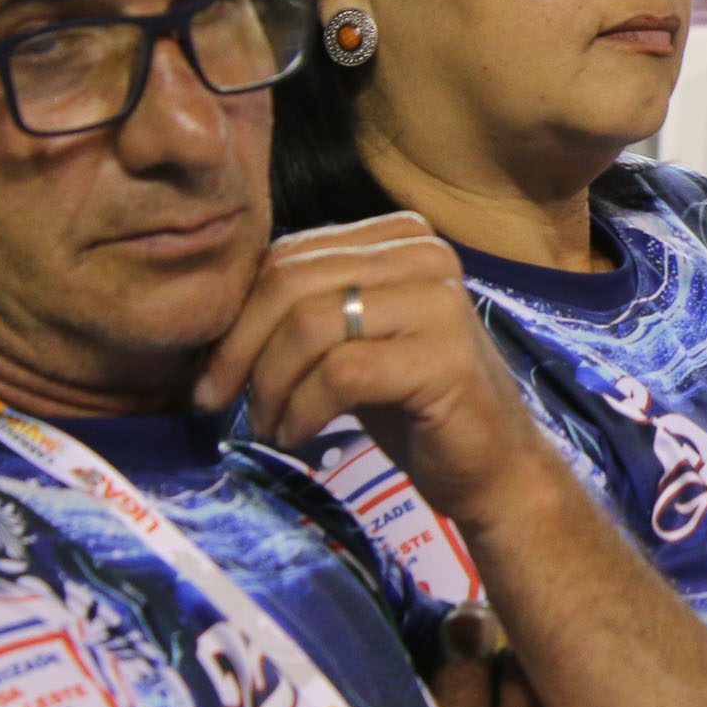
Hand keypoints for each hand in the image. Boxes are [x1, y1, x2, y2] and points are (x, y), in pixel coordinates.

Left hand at [195, 214, 562, 525]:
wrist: (496, 468)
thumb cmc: (414, 407)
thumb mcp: (353, 341)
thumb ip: (304, 308)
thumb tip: (213, 314)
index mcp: (400, 238)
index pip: (289, 255)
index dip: (235, 315)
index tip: (211, 374)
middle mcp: (424, 255)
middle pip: (291, 282)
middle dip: (238, 348)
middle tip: (216, 401)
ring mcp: (438, 303)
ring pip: (309, 325)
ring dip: (268, 385)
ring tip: (266, 425)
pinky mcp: (443, 357)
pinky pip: (340, 373)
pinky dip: (301, 409)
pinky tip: (297, 436)